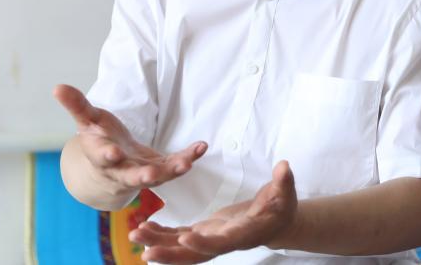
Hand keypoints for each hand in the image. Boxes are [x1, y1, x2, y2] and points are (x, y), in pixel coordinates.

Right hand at [53, 84, 206, 194]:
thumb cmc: (99, 138)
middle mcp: (122, 169)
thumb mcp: (88, 121)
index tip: (113, 153)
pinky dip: (189, 158)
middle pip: (131, 176)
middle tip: (151, 174)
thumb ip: (77, 105)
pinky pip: (175, 166)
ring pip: (158, 177)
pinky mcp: (160, 171)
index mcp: (102, 156)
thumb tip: (57, 87)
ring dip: (172, 170)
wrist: (111, 166)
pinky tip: (201, 148)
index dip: (107, 155)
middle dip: (141, 176)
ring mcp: (143, 172)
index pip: (103, 158)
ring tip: (186, 163)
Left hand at [131, 161, 296, 263]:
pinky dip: (162, 234)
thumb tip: (284, 166)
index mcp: (243, 234)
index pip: (221, 243)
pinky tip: (144, 228)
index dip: (204, 243)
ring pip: (182, 248)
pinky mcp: (205, 233)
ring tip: (135, 234)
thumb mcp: (285, 193)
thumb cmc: (282, 207)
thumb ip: (283, 182)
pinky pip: (180, 238)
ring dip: (158, 243)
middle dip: (170, 253)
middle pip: (194, 254)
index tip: (185, 238)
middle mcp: (224, 242)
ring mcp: (212, 239)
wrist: (277, 222)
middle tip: (146, 251)